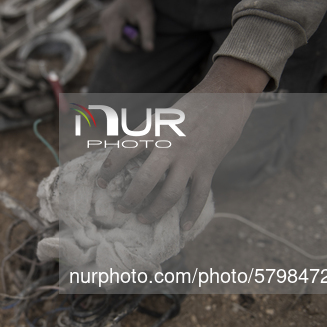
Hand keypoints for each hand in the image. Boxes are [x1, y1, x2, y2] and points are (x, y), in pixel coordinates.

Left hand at [96, 57, 269, 229]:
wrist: (225, 100)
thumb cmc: (186, 110)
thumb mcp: (160, 117)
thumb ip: (143, 138)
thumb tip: (119, 159)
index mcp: (154, 129)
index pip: (124, 151)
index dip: (109, 169)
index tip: (101, 182)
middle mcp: (171, 145)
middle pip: (146, 180)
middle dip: (130, 198)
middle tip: (121, 208)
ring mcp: (191, 158)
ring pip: (170, 194)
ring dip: (154, 211)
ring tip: (142, 218)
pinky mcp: (208, 167)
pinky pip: (199, 196)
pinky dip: (191, 214)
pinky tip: (183, 227)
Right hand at [100, 0, 154, 51]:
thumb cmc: (142, 3)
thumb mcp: (148, 17)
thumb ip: (148, 34)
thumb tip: (150, 50)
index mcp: (112, 18)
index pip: (115, 42)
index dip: (128, 48)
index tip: (139, 46)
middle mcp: (104, 19)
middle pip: (112, 43)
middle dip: (125, 44)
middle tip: (137, 36)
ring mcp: (102, 19)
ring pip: (111, 40)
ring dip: (123, 40)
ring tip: (132, 29)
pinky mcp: (104, 20)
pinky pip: (110, 35)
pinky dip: (120, 35)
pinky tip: (127, 27)